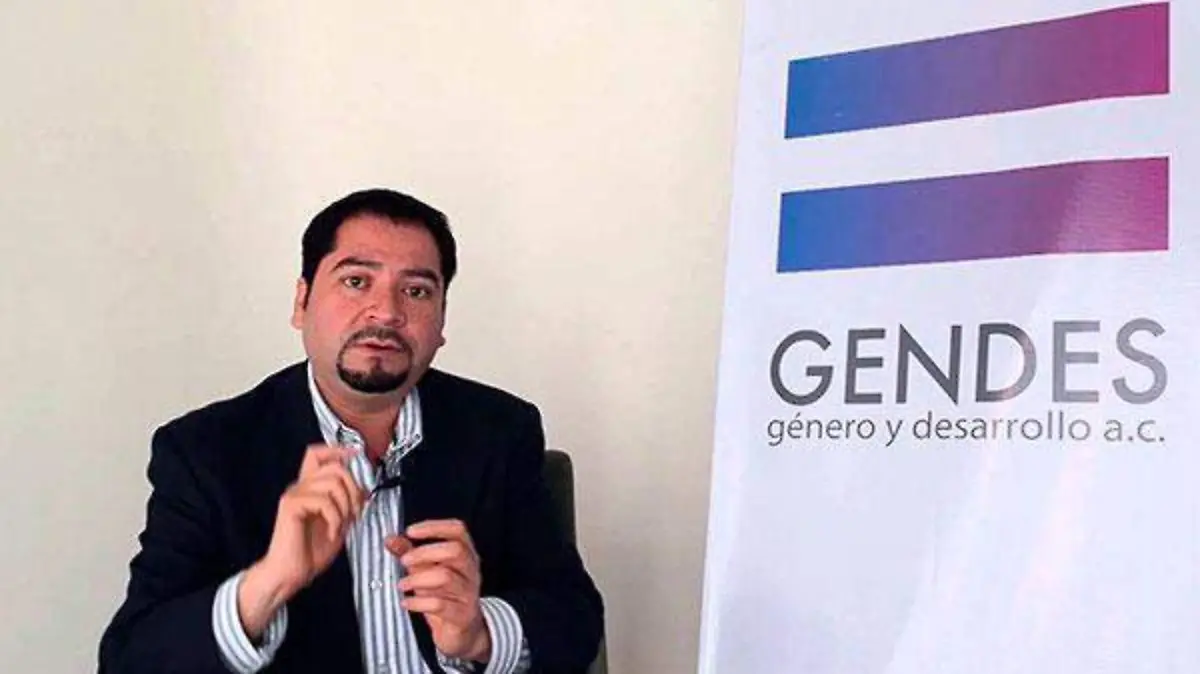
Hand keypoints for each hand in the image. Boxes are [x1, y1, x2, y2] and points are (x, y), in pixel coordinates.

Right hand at [238, 445, 365, 637]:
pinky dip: (335, 519)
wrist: (291, 574)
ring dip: (345, 506)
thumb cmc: (310, 552)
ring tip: (341, 526)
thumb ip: (349, 505)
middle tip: (355, 513)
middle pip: (334, 467)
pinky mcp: (291, 506)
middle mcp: (300, 487)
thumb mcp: (339, 524)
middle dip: (353, 488)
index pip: (317, 454)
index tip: (355, 454)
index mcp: (310, 489)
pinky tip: (331, 534)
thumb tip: (365, 489)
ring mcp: (294, 495)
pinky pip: (324, 501)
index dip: (337, 450)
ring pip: (332, 483)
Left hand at [387, 519, 489, 661]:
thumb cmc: (445, 596)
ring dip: (418, 578)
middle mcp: (471, 570)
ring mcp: (468, 593)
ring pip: (446, 577)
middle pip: (455, 550)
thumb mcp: (427, 571)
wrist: (464, 631)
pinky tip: (406, 603)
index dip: (434, 527)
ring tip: (402, 584)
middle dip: (425, 552)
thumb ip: (410, 553)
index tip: (410, 531)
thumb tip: (390, 539)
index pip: (457, 530)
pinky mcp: (462, 614)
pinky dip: (419, 602)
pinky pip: (440, 605)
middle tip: (404, 561)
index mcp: (466, 554)